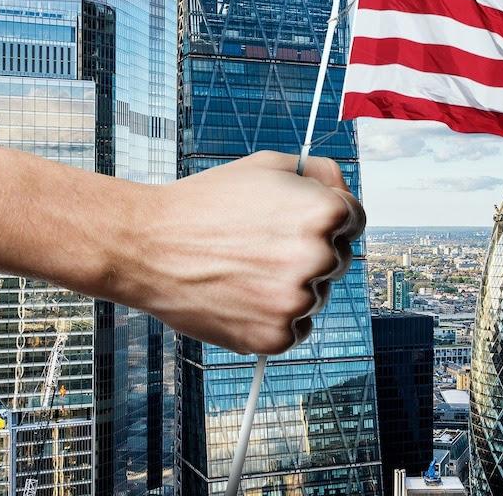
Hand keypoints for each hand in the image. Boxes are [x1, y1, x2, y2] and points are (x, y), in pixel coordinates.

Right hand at [108, 151, 365, 355]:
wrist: (147, 244)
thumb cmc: (206, 202)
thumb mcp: (268, 165)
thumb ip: (320, 174)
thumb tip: (344, 194)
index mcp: (324, 214)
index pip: (355, 221)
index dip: (326, 219)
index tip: (296, 223)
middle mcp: (318, 258)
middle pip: (337, 260)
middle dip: (309, 253)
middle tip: (260, 246)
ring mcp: (297, 302)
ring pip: (315, 296)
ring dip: (290, 287)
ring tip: (243, 269)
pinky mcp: (275, 337)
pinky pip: (295, 329)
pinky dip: (274, 318)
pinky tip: (241, 295)